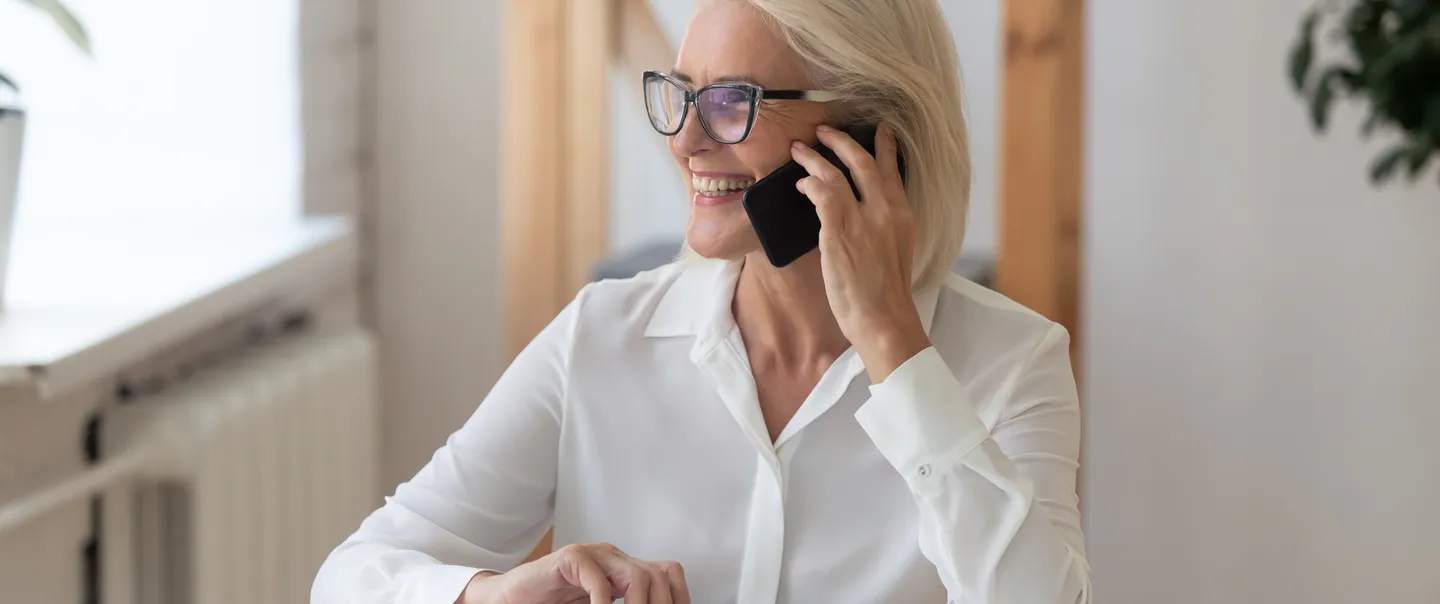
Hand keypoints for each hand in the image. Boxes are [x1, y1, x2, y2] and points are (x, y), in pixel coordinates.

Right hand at [458, 543, 688, 603]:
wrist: (511, 598)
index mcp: (624, 568)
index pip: (667, 574)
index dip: (678, 597)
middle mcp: (613, 557)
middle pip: (656, 575)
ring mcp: (592, 554)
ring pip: (635, 575)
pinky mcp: (569, 557)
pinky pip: (596, 576)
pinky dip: (602, 601)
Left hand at [790, 122, 930, 380]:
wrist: (884, 319)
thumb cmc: (885, 296)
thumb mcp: (894, 252)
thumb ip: (882, 228)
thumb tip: (859, 216)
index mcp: (902, 216)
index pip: (893, 171)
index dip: (885, 147)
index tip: (879, 130)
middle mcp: (886, 210)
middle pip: (864, 162)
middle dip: (843, 141)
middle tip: (826, 130)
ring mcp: (863, 218)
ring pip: (838, 172)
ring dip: (816, 157)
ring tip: (800, 149)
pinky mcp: (839, 230)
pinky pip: (822, 193)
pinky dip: (809, 183)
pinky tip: (800, 184)